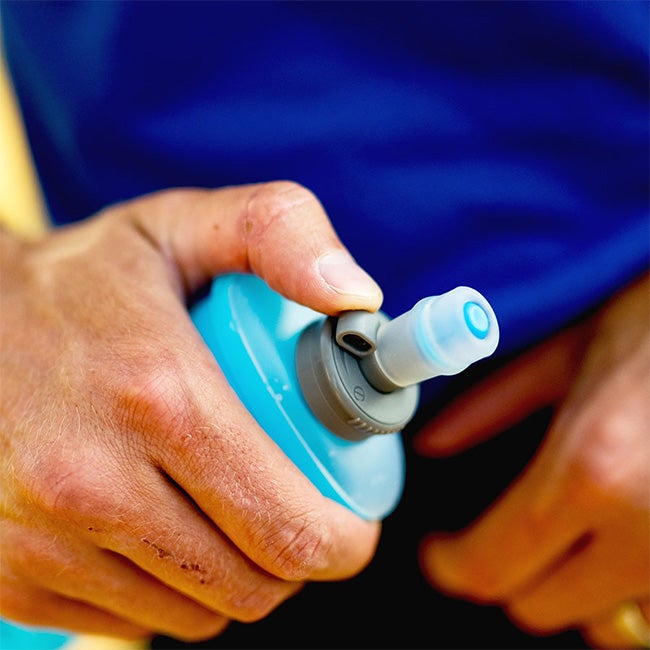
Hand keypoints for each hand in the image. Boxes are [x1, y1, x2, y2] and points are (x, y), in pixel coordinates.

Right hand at [0, 182, 382, 641]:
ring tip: (229, 514)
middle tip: (297, 512)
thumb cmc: (87, 279)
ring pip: (193, 615)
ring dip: (234, 577)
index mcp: (159, 395)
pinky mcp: (10, 575)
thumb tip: (357, 298)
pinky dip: (167, 593)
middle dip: (295, 559)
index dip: (342, 539)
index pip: (288, 524)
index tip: (351, 521)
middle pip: (249, 583)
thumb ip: (282, 234)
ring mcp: (42, 539)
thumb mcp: (186, 227)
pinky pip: (129, 621)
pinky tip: (163, 533)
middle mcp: (92, 480)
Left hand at [414, 273, 648, 647]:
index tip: (439, 551)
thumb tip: (432, 445)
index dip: (450, 564)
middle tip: (500, 532)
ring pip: (601, 627)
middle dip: (503, 572)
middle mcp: (648, 531)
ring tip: (568, 537)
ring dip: (570, 590)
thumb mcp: (567, 353)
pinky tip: (621, 545)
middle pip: (537, 606)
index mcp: (592, 469)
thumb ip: (492, 405)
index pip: (491, 564)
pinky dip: (626, 595)